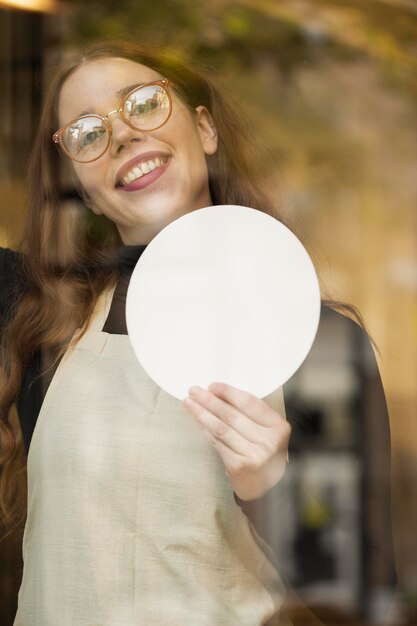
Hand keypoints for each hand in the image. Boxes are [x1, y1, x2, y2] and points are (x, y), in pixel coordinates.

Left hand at [182, 382, 290, 500]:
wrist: (265, 488)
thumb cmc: (263, 453)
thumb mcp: (266, 431)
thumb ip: (249, 414)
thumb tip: (217, 393)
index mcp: (279, 427)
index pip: (250, 404)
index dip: (229, 393)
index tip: (212, 386)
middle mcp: (269, 441)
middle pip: (232, 415)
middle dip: (210, 400)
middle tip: (194, 391)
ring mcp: (254, 455)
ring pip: (222, 428)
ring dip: (202, 413)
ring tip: (189, 403)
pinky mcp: (239, 466)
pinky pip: (217, 443)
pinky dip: (205, 430)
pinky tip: (197, 421)